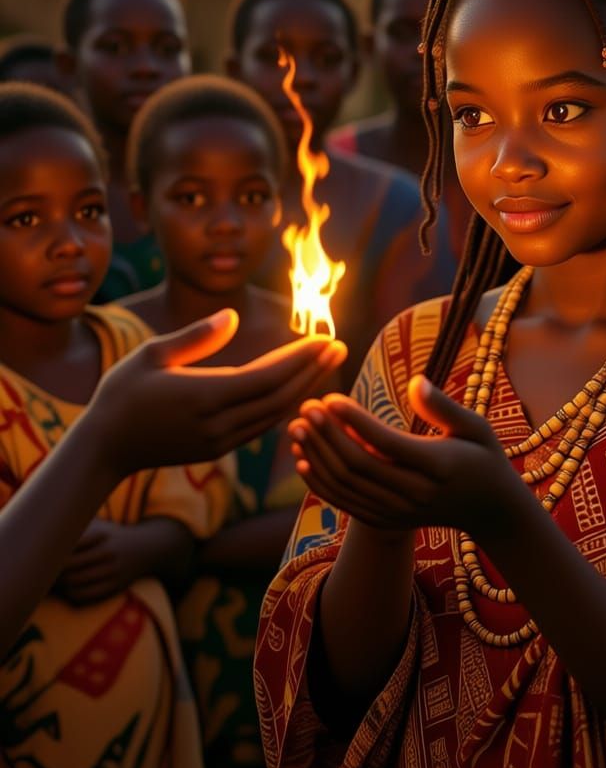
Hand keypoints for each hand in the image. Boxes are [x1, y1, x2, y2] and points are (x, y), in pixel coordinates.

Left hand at [53, 520, 146, 604]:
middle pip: (68, 573)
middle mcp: (108, 554)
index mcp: (101, 536)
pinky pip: (88, 597)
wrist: (148, 548)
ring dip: (62, 588)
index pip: (66, 553)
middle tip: (46, 574)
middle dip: (54, 576)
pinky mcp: (116, 586)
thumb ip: (76, 526)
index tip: (46, 559)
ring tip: (56, 583)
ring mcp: (113, 572)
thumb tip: (46, 530)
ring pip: (76, 587)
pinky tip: (70, 590)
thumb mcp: (100, 526)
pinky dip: (74, 596)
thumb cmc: (113, 536)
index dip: (51, 559)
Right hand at [83, 309, 345, 481]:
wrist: (105, 448)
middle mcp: (219, 423)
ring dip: (304, 388)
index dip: (300, 358)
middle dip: (313, 371)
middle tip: (339, 346)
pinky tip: (299, 387)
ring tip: (326, 363)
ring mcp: (222, 441)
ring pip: (276, 414)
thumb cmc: (122, 393)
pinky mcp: (220, 450)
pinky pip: (263, 426)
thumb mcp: (151, 355)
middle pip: (280, 396)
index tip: (325, 338)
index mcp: (204, 396)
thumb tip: (234, 316)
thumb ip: (196, 337)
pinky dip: (285, 405)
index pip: (267, 376)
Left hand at [289, 375, 524, 537]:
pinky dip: (321, 484)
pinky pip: (346, 504)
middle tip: (306, 406)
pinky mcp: (387, 522)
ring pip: (347, 486)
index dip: (354, 421)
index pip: (387, 443)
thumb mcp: (477, 427)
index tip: (330, 398)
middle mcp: (415, 493)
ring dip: (316, 457)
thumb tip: (414, 382)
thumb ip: (445, 407)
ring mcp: (399, 512)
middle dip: (326, 435)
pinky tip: (302, 460)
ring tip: (297, 427)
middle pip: (359, 466)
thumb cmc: (484, 458)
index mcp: (438, 466)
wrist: (492, 511)